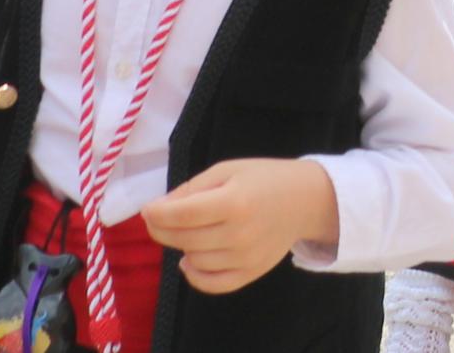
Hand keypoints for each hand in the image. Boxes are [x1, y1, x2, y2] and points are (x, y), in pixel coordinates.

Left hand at [137, 155, 339, 294]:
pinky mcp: (251, 272)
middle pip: (183, 239)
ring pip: (194, 261)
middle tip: (158, 219)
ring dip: (181, 247)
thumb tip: (159, 210)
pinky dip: (195, 276)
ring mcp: (246, 257)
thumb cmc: (265, 178)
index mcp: (235, 201)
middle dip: (162, 229)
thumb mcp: (229, 169)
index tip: (147, 209)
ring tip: (187, 232)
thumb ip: (193, 188)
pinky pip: (212, 284)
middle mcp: (240, 233)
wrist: (306, 199)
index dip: (157, 213)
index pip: (182, 214)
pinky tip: (190, 260)